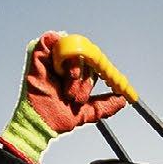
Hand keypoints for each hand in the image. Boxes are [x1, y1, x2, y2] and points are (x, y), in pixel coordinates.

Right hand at [0, 32, 129, 163]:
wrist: (41, 122)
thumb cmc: (57, 117)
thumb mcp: (87, 112)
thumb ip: (104, 105)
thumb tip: (122, 100)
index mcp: (73, 73)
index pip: (92, 64)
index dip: (101, 71)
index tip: (113, 84)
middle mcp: (63, 62)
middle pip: (86, 57)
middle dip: (86, 80)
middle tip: (78, 98)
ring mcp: (51, 55)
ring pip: (75, 51)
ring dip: (76, 72)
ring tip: (68, 92)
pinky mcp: (39, 50)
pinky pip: (58, 41)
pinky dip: (65, 56)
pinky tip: (64, 73)